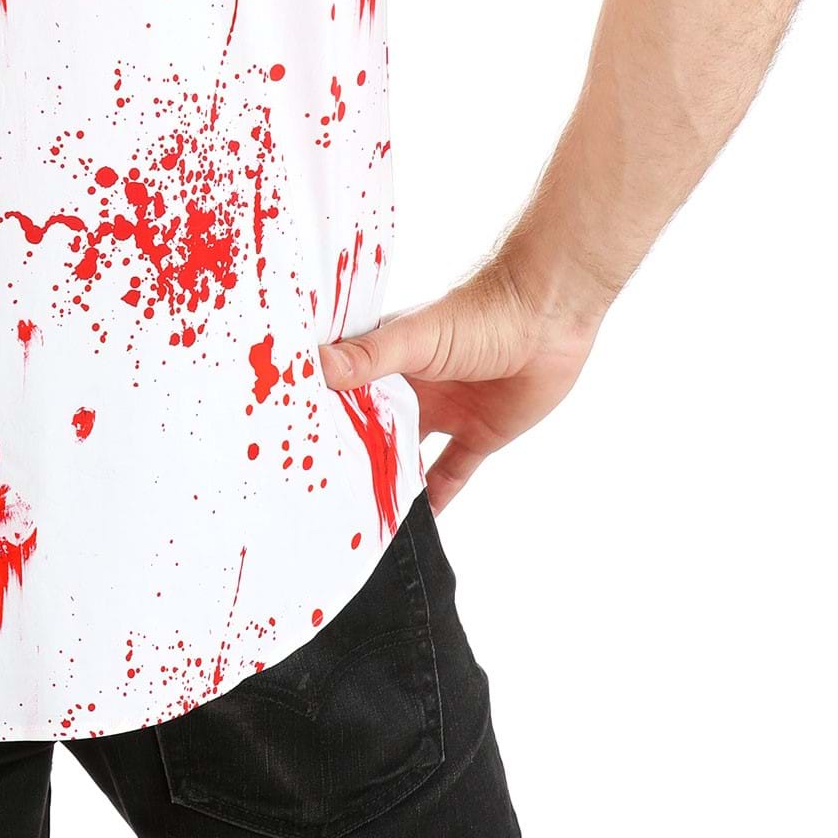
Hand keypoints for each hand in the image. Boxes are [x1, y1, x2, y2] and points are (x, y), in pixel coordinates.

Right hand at [318, 257, 600, 510]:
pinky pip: (452, 472)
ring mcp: (446, 410)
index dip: (321, 415)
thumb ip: (369, 356)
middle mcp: (412, 385)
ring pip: (408, 453)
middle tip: (317, 494)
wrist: (549, 316)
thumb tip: (313, 366)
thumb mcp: (416, 337)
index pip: (344, 391)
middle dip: (351, 455)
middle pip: (373, 427)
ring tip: (357, 517)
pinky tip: (416, 525)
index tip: (288, 445)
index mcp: (388, 357)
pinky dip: (437, 497)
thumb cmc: (479, 311)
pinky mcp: (480, 433)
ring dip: (390, 479)